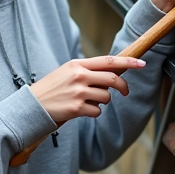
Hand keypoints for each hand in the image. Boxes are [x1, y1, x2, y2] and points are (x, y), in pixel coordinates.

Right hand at [30, 55, 147, 124]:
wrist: (33, 105)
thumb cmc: (52, 89)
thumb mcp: (67, 72)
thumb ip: (88, 71)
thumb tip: (113, 73)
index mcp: (77, 64)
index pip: (108, 60)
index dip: (127, 62)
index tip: (141, 63)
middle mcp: (79, 76)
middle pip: (113, 79)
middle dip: (123, 87)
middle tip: (125, 92)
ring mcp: (78, 92)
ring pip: (106, 97)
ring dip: (102, 102)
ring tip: (87, 101)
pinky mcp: (76, 108)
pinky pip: (97, 111)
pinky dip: (93, 112)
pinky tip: (80, 110)